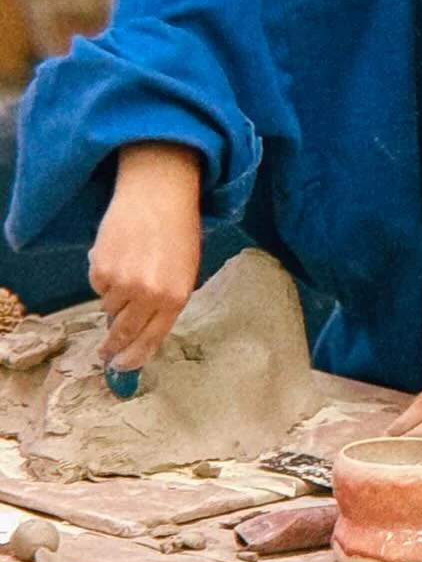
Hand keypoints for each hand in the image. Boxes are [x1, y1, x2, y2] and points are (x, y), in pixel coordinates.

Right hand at [91, 143, 202, 368]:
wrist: (158, 194)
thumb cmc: (178, 230)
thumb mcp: (184, 271)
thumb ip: (166, 302)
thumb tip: (141, 329)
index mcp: (176, 298)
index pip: (152, 339)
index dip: (135, 357)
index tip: (124, 368)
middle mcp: (149, 295)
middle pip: (125, 332)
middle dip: (114, 346)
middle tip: (105, 354)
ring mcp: (123, 283)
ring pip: (110, 307)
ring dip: (115, 298)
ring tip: (128, 272)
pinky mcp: (101, 268)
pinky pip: (97, 285)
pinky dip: (104, 277)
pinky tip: (118, 255)